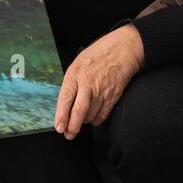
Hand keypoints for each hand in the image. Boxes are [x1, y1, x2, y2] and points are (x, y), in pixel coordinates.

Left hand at [54, 24, 143, 139]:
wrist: (123, 49)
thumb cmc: (99, 53)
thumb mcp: (79, 62)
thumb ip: (72, 81)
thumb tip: (65, 102)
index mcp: (76, 73)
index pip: (66, 98)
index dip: (61, 115)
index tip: (59, 127)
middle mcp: (88, 82)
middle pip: (79, 111)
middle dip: (72, 127)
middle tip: (69, 134)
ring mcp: (102, 90)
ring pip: (90, 115)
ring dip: (84, 122)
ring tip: (80, 122)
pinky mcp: (114, 95)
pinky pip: (103, 115)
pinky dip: (96, 120)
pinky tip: (93, 117)